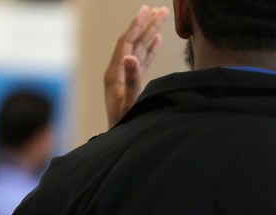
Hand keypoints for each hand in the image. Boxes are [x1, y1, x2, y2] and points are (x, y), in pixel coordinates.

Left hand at [104, 5, 169, 128]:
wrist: (120, 139)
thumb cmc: (125, 124)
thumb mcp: (129, 103)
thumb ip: (132, 80)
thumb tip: (131, 56)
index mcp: (115, 73)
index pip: (126, 43)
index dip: (136, 26)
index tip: (147, 11)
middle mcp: (118, 71)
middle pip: (133, 42)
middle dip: (146, 25)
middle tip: (159, 9)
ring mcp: (125, 76)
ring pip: (139, 50)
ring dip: (150, 34)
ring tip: (161, 18)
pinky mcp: (133, 83)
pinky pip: (143, 61)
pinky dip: (151, 49)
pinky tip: (157, 40)